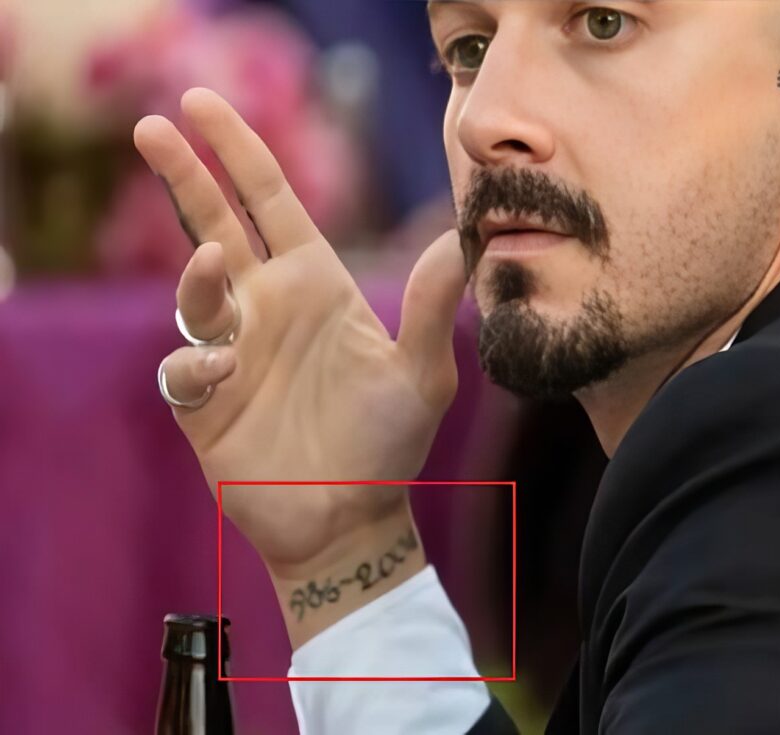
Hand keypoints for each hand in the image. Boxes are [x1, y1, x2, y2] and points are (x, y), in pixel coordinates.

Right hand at [135, 89, 465, 598]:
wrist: (353, 518)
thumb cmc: (390, 444)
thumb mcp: (422, 373)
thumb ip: (434, 306)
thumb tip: (465, 237)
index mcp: (315, 284)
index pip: (270, 201)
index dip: (238, 151)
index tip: (202, 103)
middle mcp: (267, 307)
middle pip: (213, 222)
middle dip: (183, 173)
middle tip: (152, 124)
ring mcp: (232, 352)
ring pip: (192, 290)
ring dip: (195, 273)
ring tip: (214, 264)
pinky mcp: (204, 403)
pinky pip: (183, 367)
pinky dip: (195, 362)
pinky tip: (224, 373)